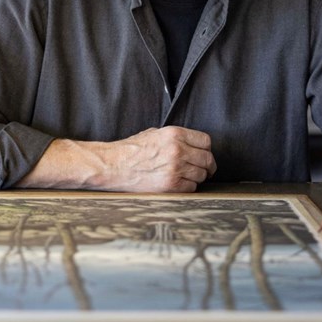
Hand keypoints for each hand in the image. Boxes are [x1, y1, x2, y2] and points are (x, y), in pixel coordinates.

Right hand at [18, 126, 216, 192]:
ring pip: (201, 175)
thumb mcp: (154, 133)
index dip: (206, 149)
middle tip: (205, 170)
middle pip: (207, 159)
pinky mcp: (171, 186)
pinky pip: (191, 188)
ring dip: (197, 177)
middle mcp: (178, 150)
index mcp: (174, 134)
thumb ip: (175, 137)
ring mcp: (175, 169)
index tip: (204, 154)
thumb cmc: (131, 149)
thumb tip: (192, 144)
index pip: (206, 141)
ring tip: (187, 176)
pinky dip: (188, 187)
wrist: (114, 165)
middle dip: (207, 165)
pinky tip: (178, 183)